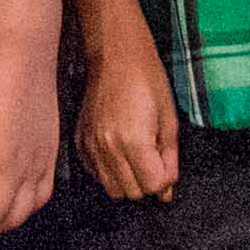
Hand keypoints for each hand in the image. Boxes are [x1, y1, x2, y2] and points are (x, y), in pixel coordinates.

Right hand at [71, 35, 182, 205]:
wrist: (115, 56)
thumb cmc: (148, 81)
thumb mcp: (169, 119)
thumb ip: (169, 159)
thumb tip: (167, 192)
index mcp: (134, 141)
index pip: (152, 186)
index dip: (165, 180)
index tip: (166, 164)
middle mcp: (108, 148)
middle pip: (131, 193)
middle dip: (146, 182)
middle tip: (152, 159)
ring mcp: (90, 146)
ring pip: (112, 189)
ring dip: (127, 180)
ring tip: (135, 156)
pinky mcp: (80, 142)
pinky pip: (95, 174)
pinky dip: (109, 171)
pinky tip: (118, 151)